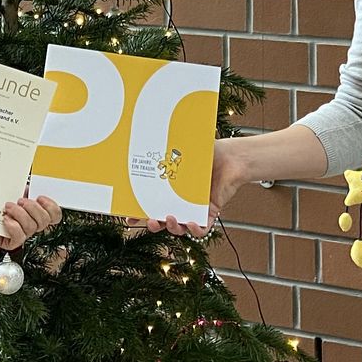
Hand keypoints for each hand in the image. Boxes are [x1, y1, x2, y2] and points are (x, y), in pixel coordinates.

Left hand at [0, 194, 63, 250]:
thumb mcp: (10, 191)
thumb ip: (22, 188)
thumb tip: (28, 181)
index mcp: (35, 212)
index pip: (54, 215)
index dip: (52, 207)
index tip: (40, 197)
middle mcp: (31, 224)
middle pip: (44, 221)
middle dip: (33, 208)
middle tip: (20, 200)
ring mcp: (22, 234)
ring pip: (31, 227)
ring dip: (20, 214)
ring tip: (8, 207)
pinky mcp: (11, 243)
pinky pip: (19, 237)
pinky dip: (13, 226)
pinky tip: (5, 219)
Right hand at [132, 138, 248, 238]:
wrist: (233, 157)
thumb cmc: (209, 152)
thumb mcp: (184, 148)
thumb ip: (169, 146)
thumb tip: (152, 131)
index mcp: (171, 188)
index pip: (151, 203)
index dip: (139, 212)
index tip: (128, 215)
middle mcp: (181, 201)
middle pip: (162, 220)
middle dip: (152, 224)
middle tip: (148, 221)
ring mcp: (195, 209)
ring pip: (180, 228)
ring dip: (172, 228)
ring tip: (170, 218)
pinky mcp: (210, 213)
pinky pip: (201, 229)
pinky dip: (195, 230)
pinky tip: (192, 223)